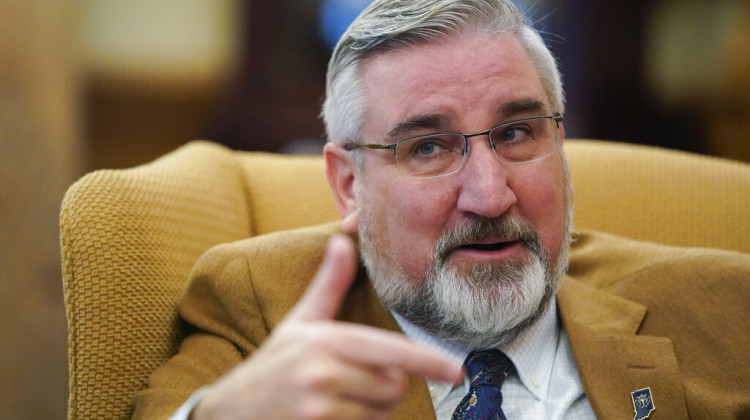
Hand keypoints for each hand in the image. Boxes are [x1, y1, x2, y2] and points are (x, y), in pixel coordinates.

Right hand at [191, 235, 462, 419]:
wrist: (231, 410)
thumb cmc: (275, 363)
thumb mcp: (301, 321)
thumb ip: (329, 284)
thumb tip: (343, 240)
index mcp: (325, 340)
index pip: (390, 352)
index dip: (427, 362)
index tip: (455, 371)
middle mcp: (322, 372)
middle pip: (392, 385)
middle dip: (386, 385)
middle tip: (356, 380)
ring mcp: (319, 407)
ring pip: (379, 411)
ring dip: (371, 408)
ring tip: (338, 397)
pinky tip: (331, 414)